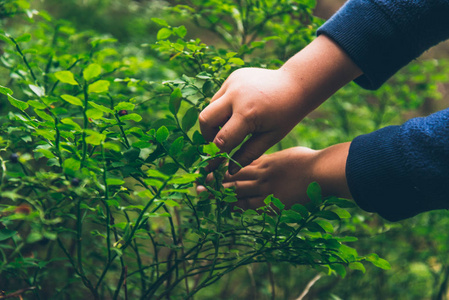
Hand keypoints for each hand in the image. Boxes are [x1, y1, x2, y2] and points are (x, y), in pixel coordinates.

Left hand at [197, 143, 352, 209]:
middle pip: (232, 175)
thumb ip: (273, 159)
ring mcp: (264, 188)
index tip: (208, 167)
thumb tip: (268, 160)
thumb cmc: (308, 161)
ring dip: (218, 191)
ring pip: (236, 189)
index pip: (237, 163)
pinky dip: (237, 206)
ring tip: (202, 192)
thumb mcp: (287, 155)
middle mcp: (260, 173)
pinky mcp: (271, 202)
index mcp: (264, 161)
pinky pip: (250, 205)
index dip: (221, 166)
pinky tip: (226, 207)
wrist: (320, 172)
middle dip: (213, 178)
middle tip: (197, 180)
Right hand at [199, 35, 361, 173]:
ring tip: (233, 126)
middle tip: (219, 141)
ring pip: (210, 106)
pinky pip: (219, 96)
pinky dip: (223, 107)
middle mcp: (235, 95)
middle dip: (208, 134)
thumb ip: (248, 154)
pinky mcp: (233, 77)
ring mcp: (232, 83)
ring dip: (216, 120)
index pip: (221, 139)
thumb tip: (229, 170)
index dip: (220, 151)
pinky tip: (239, 110)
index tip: (223, 157)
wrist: (296, 84)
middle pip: (204, 119)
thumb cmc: (286, 115)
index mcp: (247, 113)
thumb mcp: (270, 138)